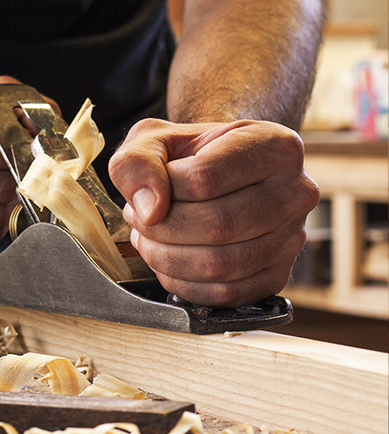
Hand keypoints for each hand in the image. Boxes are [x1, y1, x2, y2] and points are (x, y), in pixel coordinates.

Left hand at [109, 119, 319, 306]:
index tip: (149, 189)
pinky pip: (227, 294)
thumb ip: (138, 162)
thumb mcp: (153, 139)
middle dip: (162, 229)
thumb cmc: (187, 156)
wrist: (215, 175)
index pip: (205, 179)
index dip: (162, 190)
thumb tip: (149, 210)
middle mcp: (295, 192)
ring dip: (167, 258)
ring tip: (150, 238)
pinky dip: (184, 284)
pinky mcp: (278, 275)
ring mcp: (292, 238)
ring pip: (220, 264)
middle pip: (217, 225)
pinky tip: (168, 261)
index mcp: (274, 146)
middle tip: (139, 219)